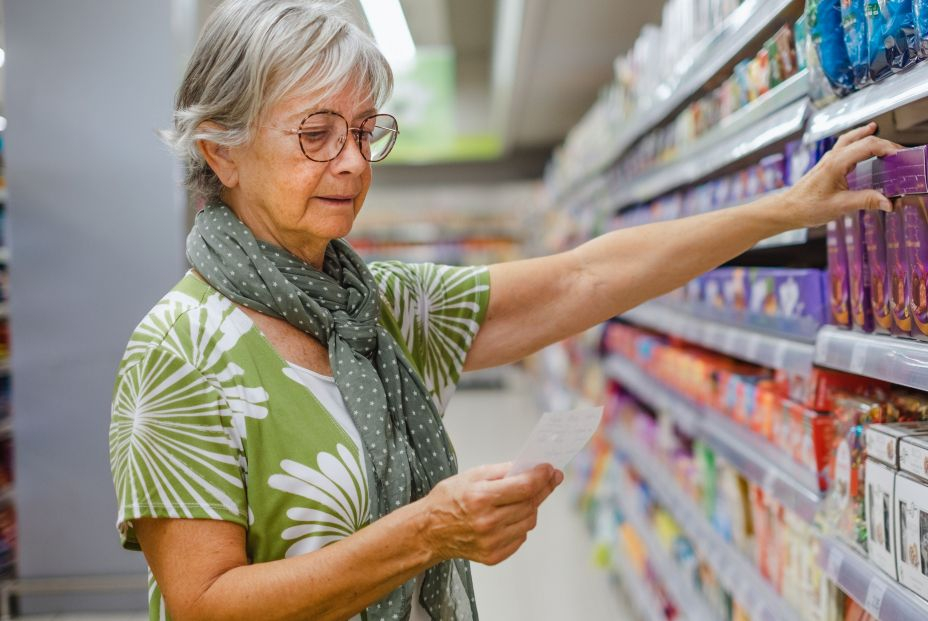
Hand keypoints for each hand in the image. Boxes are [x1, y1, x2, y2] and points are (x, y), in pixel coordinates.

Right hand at [420, 462, 562, 565]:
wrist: (429, 531)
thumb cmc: (448, 500)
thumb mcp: (472, 475)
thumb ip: (502, 471)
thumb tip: (530, 467)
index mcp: (480, 498)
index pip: (524, 487)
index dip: (541, 477)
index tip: (549, 469)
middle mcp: (487, 522)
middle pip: (530, 504)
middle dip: (542, 488)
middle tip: (549, 478)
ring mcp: (491, 542)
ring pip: (529, 521)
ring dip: (531, 507)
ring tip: (522, 498)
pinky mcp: (494, 556)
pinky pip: (521, 537)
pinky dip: (520, 524)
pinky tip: (510, 516)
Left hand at [782, 122, 901, 227]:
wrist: (786, 209)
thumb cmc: (807, 207)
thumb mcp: (839, 206)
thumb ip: (865, 201)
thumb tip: (887, 202)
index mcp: (836, 164)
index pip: (867, 146)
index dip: (886, 147)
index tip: (899, 155)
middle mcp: (832, 158)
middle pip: (860, 139)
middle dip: (881, 141)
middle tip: (898, 148)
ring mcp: (827, 160)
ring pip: (849, 139)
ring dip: (864, 134)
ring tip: (876, 129)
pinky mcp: (826, 165)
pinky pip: (843, 146)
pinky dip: (855, 141)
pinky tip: (858, 145)